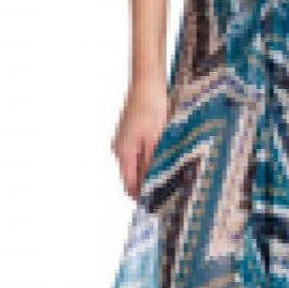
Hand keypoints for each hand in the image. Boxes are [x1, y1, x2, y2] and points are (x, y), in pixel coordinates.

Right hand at [111, 78, 169, 199]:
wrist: (147, 82)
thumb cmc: (151, 107)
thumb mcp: (155, 140)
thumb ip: (152, 165)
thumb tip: (151, 187)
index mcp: (123, 153)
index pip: (129, 186)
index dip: (142, 197)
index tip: (158, 205)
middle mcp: (119, 149)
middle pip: (132, 177)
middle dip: (148, 184)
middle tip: (169, 190)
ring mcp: (123, 141)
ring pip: (136, 165)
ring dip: (150, 171)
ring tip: (169, 173)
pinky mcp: (130, 134)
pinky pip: (138, 153)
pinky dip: (149, 158)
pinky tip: (163, 156)